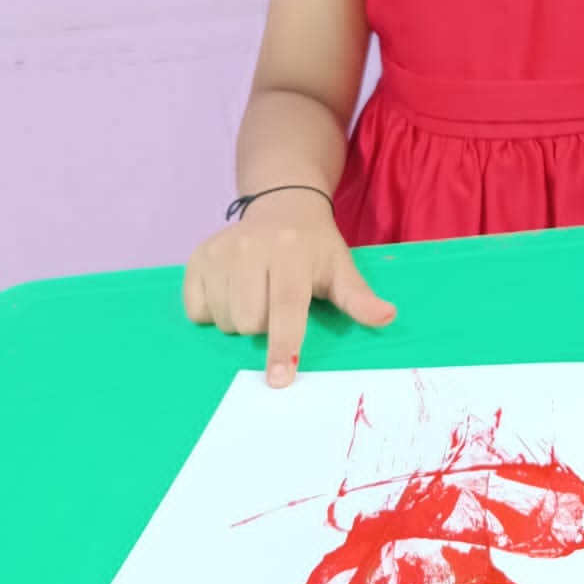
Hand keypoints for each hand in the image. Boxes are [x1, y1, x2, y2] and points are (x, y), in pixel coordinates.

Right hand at [183, 189, 394, 387]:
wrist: (283, 205)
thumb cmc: (315, 246)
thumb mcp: (341, 267)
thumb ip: (358, 298)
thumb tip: (387, 317)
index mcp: (291, 254)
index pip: (286, 306)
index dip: (283, 344)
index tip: (280, 378)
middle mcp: (252, 249)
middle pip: (250, 321)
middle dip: (264, 327)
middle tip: (276, 304)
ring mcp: (220, 253)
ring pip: (223, 319)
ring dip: (239, 321)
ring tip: (256, 295)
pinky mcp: (197, 258)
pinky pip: (196, 310)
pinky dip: (212, 312)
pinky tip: (231, 290)